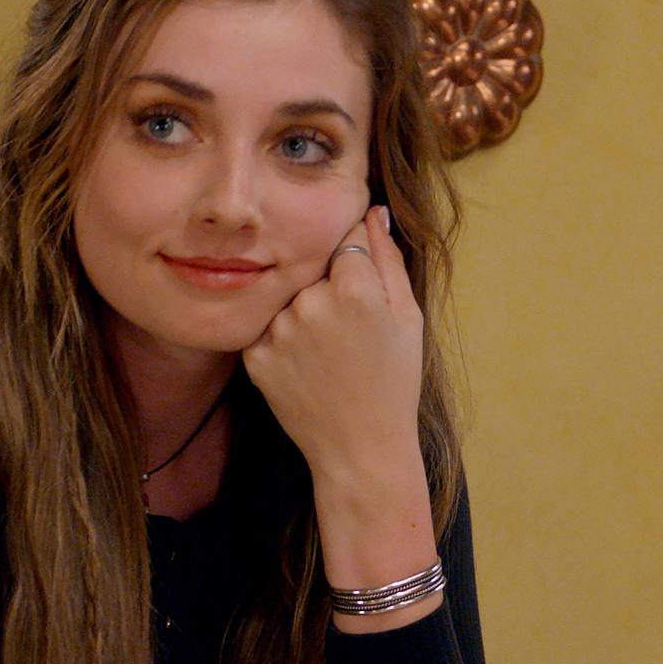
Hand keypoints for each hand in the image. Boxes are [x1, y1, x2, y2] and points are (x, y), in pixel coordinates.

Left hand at [243, 206, 440, 629]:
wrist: (360, 451)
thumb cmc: (394, 384)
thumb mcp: (408, 318)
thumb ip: (388, 259)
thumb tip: (374, 212)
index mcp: (356, 288)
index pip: (345, 238)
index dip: (356, 259)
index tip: (361, 283)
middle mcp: (311, 302)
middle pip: (313, 268)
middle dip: (328, 285)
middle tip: (348, 329)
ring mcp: (279, 329)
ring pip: (289, 296)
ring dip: (302, 311)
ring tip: (326, 351)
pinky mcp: (255, 354)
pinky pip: (268, 326)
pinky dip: (282, 338)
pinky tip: (305, 366)